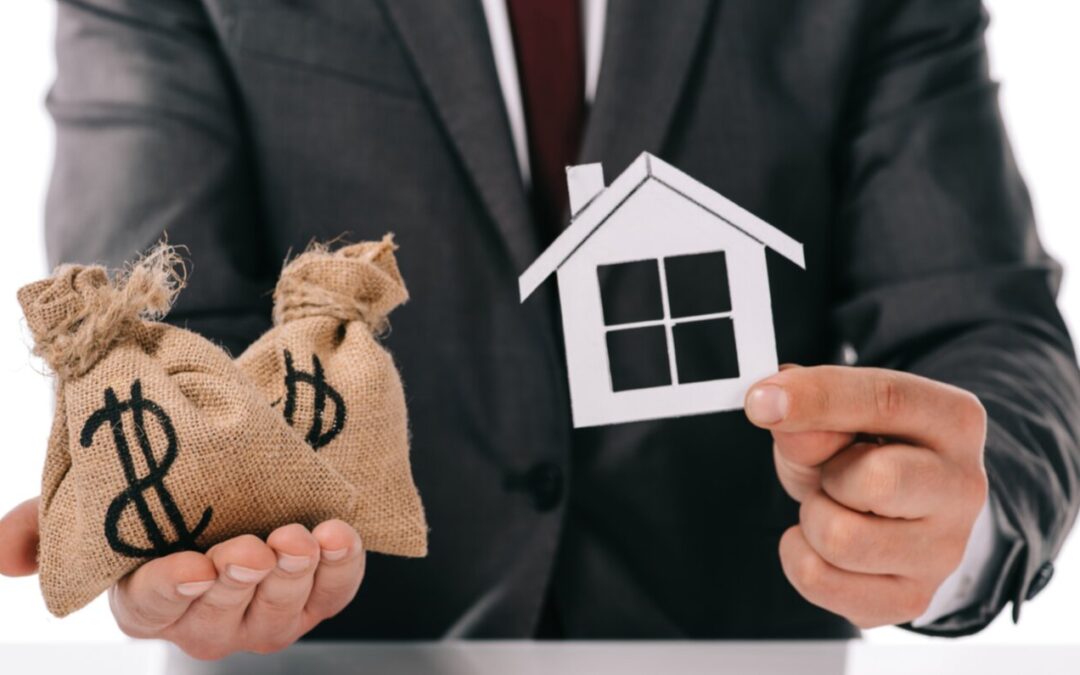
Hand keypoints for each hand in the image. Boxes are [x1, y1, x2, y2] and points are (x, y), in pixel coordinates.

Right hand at [0, 498, 364, 659]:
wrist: (244, 467)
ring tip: (297, 538)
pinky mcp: (316, 595)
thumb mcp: (102, 499)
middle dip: (237, 580)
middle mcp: (207, 619)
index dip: (171, 589)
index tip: (191, 566)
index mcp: (150, 603)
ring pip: (281, 609)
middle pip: (220, 612)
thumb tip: (9, 557)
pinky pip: (334, 592)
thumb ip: (47, 524)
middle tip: (251, 547)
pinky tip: (337, 535)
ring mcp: (266, 613)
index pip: (153, 607)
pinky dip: (340, 567)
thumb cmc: (166, 493)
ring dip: (292, 574)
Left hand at [745, 365, 988, 627]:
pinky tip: (823, 543)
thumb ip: (811, 410)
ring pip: (840, 540)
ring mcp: (944, 551)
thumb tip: (773, 411)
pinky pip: (819, 580)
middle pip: (875, 482)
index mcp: (954, 421)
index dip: (816, 399)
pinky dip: (799, 557)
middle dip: (830, 475)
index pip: (886, 400)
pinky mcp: (910, 598)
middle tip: (833, 473)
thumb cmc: (862, 451)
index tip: (759, 402)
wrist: (890, 510)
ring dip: (813, 517)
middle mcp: (964, 488)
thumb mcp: (834, 415)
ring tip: (833, 506)